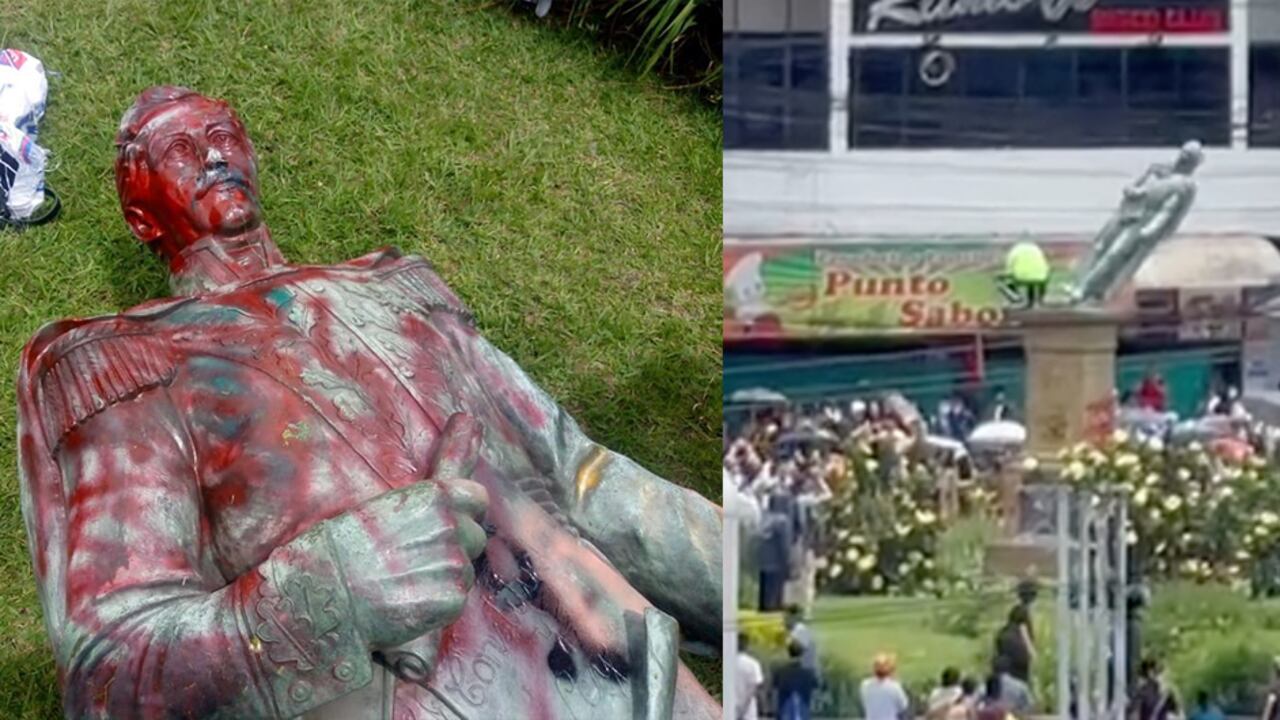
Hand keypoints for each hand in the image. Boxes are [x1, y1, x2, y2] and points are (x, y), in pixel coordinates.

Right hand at [325, 414, 488, 649]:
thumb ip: (428, 495)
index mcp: (435, 497)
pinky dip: (437, 605)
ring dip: (444, 578)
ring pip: (464, 571)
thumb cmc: (340, 546)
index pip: (477, 499)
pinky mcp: (450, 601)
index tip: (446, 524)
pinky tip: (405, 604)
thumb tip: (469, 426)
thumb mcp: (383, 504)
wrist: (321, 592)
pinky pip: (455, 600)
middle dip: (454, 548)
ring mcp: (453, 565)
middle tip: (412, 560)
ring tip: (402, 583)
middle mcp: (451, 527)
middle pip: (475, 537)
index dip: (463, 513)